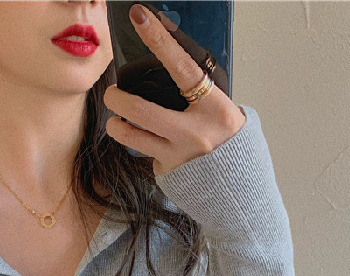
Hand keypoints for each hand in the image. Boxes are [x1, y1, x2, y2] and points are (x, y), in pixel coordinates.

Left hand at [103, 3, 246, 176]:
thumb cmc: (228, 138)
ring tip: (116, 121)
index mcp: (213, 108)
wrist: (237, 182)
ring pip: (131, 137)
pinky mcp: (168, 171)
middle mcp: (194, 133)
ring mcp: (179, 155)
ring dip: (116, 126)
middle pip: (141, 110)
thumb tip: (168, 51)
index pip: (181, 67)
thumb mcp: (220, 106)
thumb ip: (195, 88)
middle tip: (112, 94)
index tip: (140, 18)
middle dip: (117, 99)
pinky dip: (141, 146)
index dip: (159, 41)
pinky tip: (148, 144)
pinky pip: (145, 155)